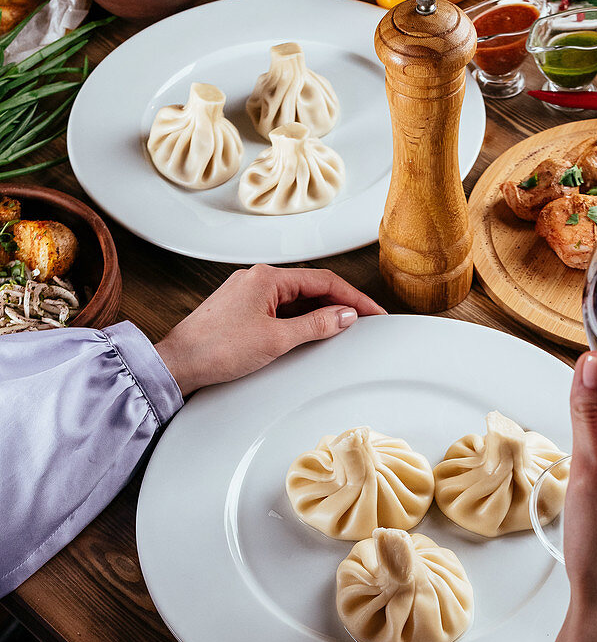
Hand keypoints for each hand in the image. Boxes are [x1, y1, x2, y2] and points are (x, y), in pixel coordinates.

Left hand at [155, 265, 384, 395]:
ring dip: (320, 312)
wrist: (179, 363)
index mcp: (267, 278)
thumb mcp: (276, 339)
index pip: (323, 281)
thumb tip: (344, 316)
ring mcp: (248, 295)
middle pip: (311, 287)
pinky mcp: (241, 311)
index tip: (373, 311)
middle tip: (364, 321)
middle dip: (339, 303)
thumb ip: (315, 326)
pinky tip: (310, 333)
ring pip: (295, 299)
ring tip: (342, 329)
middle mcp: (257, 280)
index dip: (353, 297)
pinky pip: (280, 310)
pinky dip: (300, 320)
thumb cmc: (216, 349)